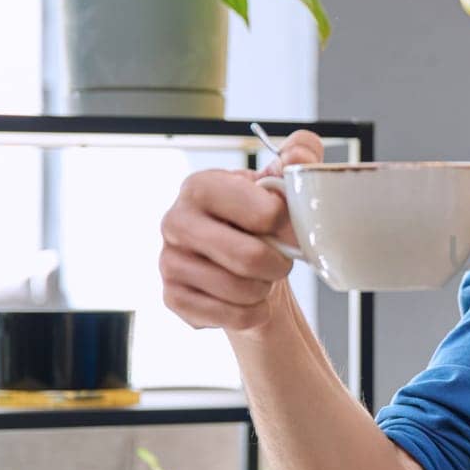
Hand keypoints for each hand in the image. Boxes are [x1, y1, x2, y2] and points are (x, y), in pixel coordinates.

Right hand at [159, 129, 324, 332]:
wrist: (248, 268)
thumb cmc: (265, 224)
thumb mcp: (287, 185)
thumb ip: (301, 157)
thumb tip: (299, 154)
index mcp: (201, 185)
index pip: (263, 212)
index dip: (286, 225)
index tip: (285, 224)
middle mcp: (175, 221)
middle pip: (249, 257)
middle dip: (279, 264)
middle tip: (281, 260)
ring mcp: (168, 261)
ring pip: (240, 290)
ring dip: (265, 289)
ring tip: (261, 277)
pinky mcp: (174, 298)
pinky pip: (231, 316)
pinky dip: (252, 313)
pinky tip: (247, 300)